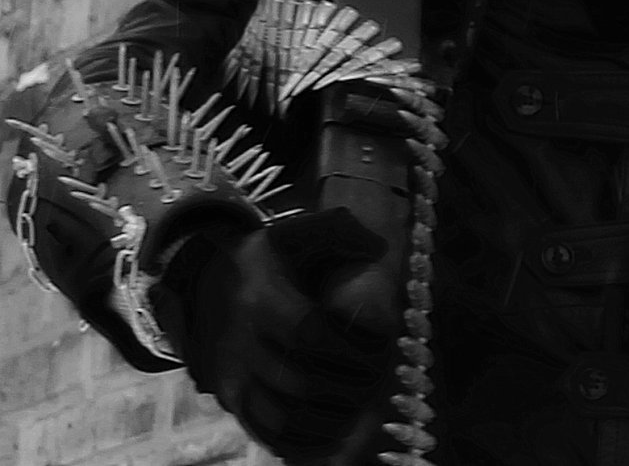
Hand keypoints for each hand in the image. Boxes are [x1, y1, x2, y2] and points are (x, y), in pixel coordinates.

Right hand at [150, 207, 400, 465]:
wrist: (203, 280)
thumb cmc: (267, 257)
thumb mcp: (297, 232)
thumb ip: (340, 232)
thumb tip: (379, 250)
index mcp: (259, 297)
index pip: (310, 335)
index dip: (351, 349)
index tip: (381, 349)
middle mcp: (239, 341)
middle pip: (301, 382)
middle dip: (348, 389)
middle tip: (378, 381)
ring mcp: (229, 375)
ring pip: (283, 417)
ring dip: (331, 420)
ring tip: (362, 407)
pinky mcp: (227, 398)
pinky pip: (264, 433)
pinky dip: (302, 441)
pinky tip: (333, 434)